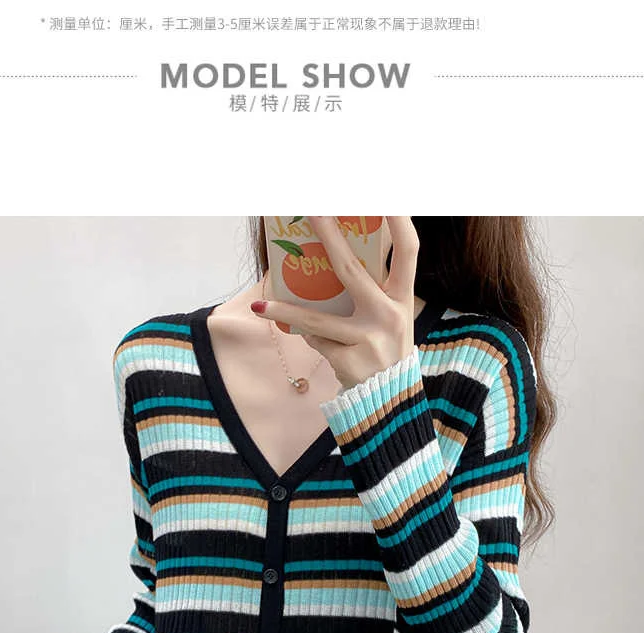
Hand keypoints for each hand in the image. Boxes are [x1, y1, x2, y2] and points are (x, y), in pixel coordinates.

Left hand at [252, 216, 419, 390]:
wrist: (390, 402)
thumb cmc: (384, 349)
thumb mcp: (389, 318)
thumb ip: (371, 292)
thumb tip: (330, 257)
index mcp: (402, 299)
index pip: (409, 252)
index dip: (400, 221)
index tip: (386, 195)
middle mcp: (390, 315)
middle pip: (351, 269)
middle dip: (329, 237)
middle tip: (311, 211)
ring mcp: (368, 340)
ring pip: (316, 319)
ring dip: (285, 311)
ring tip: (259, 302)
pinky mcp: (348, 361)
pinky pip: (316, 340)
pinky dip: (308, 337)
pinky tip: (309, 338)